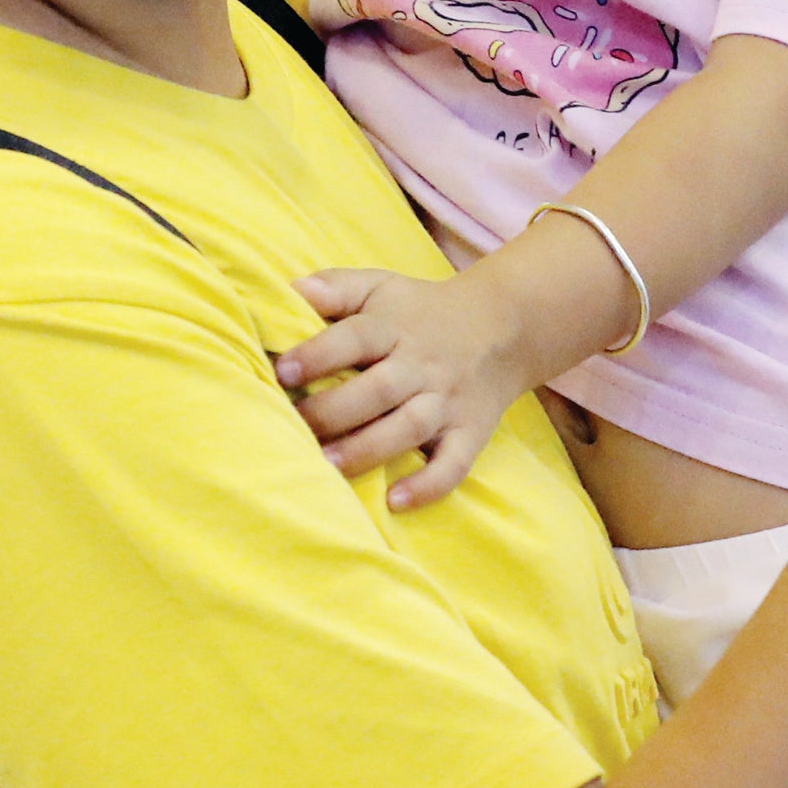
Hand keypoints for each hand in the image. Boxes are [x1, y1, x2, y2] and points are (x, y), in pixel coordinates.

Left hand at [278, 261, 542, 505]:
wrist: (503, 326)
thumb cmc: (420, 311)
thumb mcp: (380, 286)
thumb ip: (336, 287)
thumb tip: (291, 292)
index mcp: (394, 327)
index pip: (355, 338)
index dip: (319, 355)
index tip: (283, 372)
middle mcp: (422, 365)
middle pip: (379, 389)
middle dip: (335, 411)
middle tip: (295, 427)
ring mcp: (448, 401)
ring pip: (410, 427)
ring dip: (369, 449)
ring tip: (328, 465)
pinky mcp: (470, 432)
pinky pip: (455, 463)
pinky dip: (429, 484)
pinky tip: (396, 501)